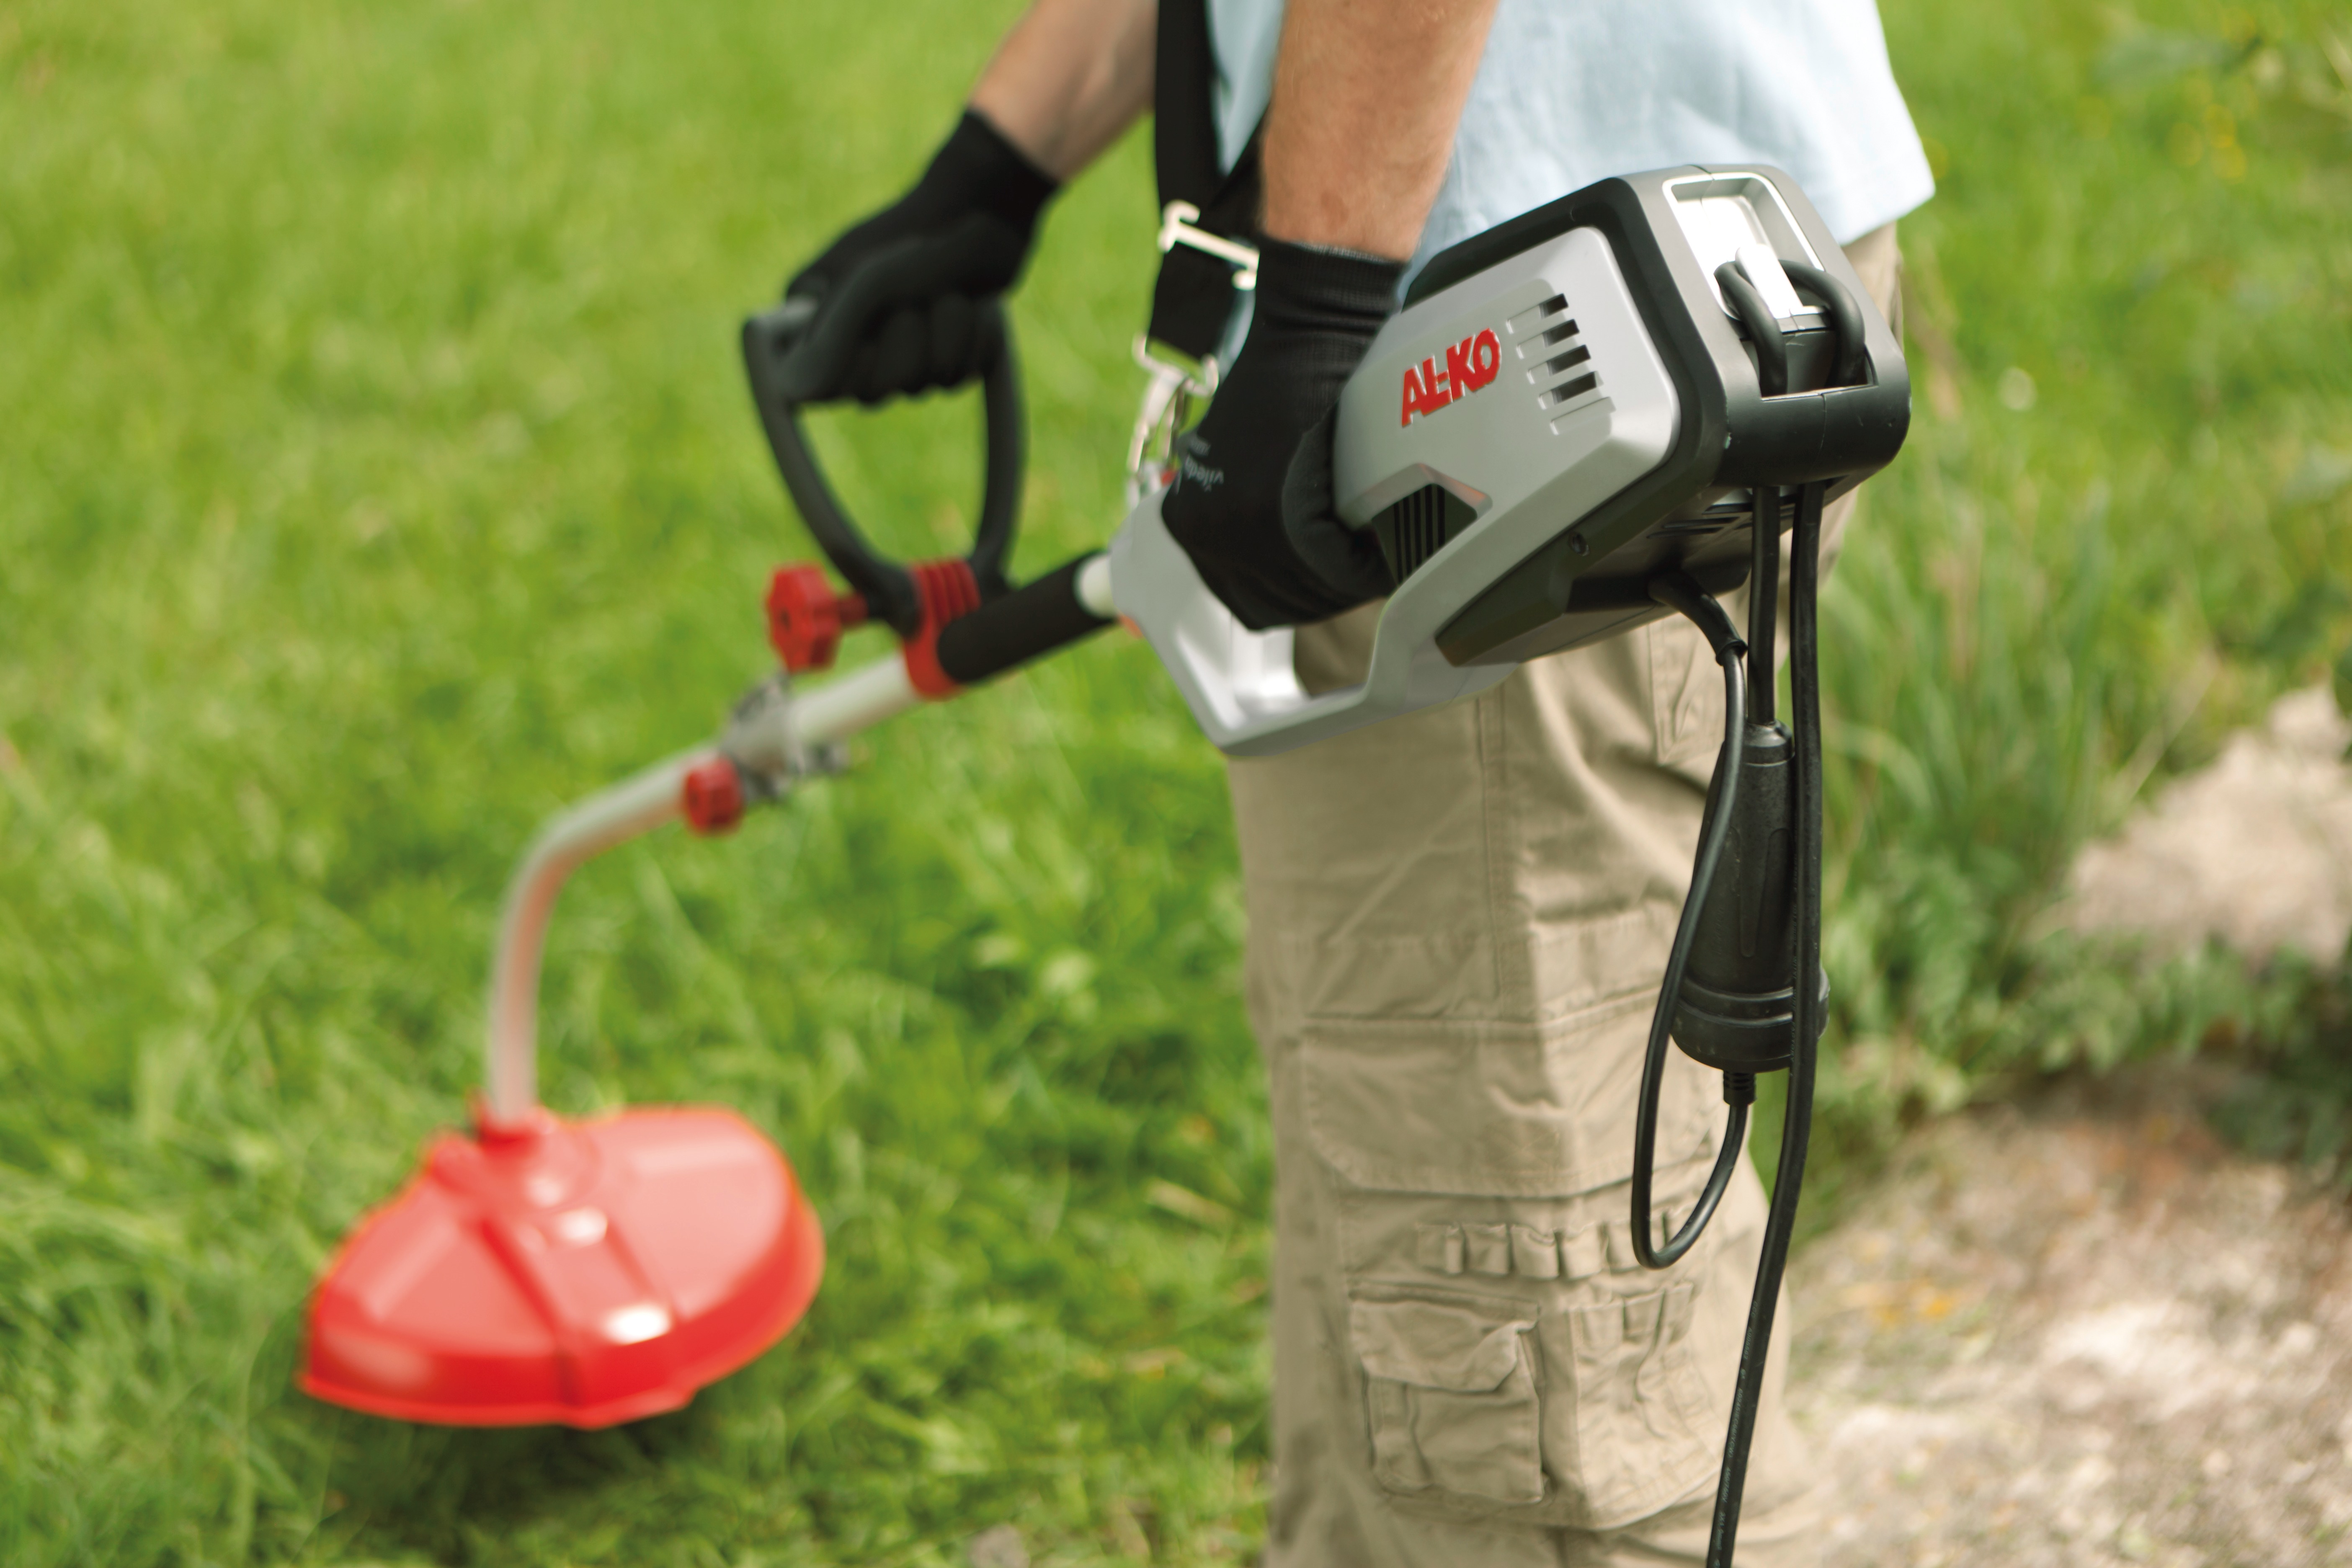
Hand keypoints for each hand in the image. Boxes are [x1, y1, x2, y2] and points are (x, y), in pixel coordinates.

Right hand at [778, 112, 1056, 405]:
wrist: (983, 209)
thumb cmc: (916, 236)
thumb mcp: (866, 283)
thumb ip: (831, 337)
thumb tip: (796, 391)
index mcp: (813, 316)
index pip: (818, 387)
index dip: (852, 366)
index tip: (871, 330)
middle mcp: (850, 338)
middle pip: (873, 394)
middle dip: (905, 347)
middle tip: (914, 299)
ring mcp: (899, 348)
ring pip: (920, 388)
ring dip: (945, 338)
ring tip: (947, 292)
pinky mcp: (944, 352)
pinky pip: (957, 379)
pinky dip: (971, 343)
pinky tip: (974, 307)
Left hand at [1160, 239, 1402, 629]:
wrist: (1309, 334)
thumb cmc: (1286, 385)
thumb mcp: (1239, 453)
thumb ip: (1245, 506)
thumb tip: (1275, 551)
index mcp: (1187, 524)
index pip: (1246, 598)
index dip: (1294, 592)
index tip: (1326, 575)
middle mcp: (1206, 539)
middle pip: (1279, 603)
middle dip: (1323, 591)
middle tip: (1361, 565)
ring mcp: (1242, 535)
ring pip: (1311, 593)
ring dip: (1348, 580)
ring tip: (1379, 554)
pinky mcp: (1286, 524)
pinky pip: (1337, 572)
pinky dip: (1366, 565)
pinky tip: (1385, 547)